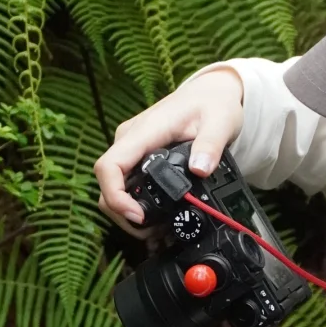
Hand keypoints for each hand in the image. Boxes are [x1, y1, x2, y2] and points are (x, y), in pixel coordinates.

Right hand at [93, 66, 244, 232]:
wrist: (210, 94)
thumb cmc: (212, 104)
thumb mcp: (219, 121)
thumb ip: (211, 145)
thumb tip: (201, 169)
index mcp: (143, 132)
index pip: (109, 166)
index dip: (115, 196)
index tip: (137, 216)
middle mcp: (130, 139)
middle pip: (106, 183)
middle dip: (121, 213)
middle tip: (150, 232)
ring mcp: (131, 148)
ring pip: (113, 186)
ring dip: (126, 211)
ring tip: (154, 230)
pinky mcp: (137, 155)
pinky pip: (124, 182)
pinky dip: (133, 203)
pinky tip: (153, 218)